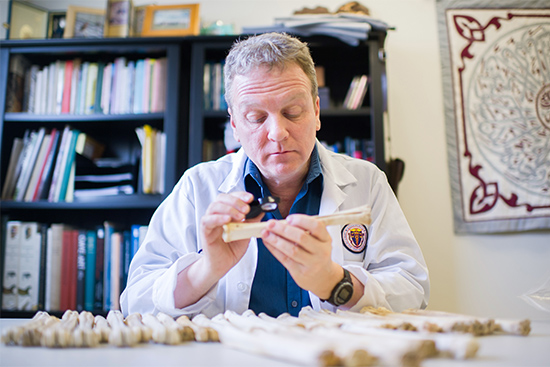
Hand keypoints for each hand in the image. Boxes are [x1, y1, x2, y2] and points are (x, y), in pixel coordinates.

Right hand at [175, 191, 262, 307]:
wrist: (223, 265)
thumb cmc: (232, 248)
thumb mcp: (246, 232)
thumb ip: (252, 220)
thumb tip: (263, 209)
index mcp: (226, 212)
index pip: (231, 196)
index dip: (240, 194)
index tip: (251, 198)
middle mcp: (217, 214)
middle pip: (221, 198)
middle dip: (235, 200)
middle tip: (247, 209)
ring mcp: (210, 222)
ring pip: (214, 207)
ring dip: (229, 209)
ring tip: (241, 217)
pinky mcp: (205, 232)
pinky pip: (208, 221)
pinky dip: (217, 218)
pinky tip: (227, 221)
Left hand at [260, 214, 341, 299]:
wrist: (323, 277)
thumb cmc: (317, 254)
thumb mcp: (318, 240)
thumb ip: (304, 230)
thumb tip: (282, 222)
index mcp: (325, 239)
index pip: (316, 226)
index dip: (301, 220)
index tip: (288, 218)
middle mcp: (321, 251)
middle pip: (301, 237)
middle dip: (283, 229)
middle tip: (271, 224)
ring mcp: (311, 263)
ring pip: (292, 249)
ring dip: (276, 240)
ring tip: (265, 233)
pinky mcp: (300, 272)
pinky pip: (284, 259)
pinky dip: (274, 249)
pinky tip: (268, 242)